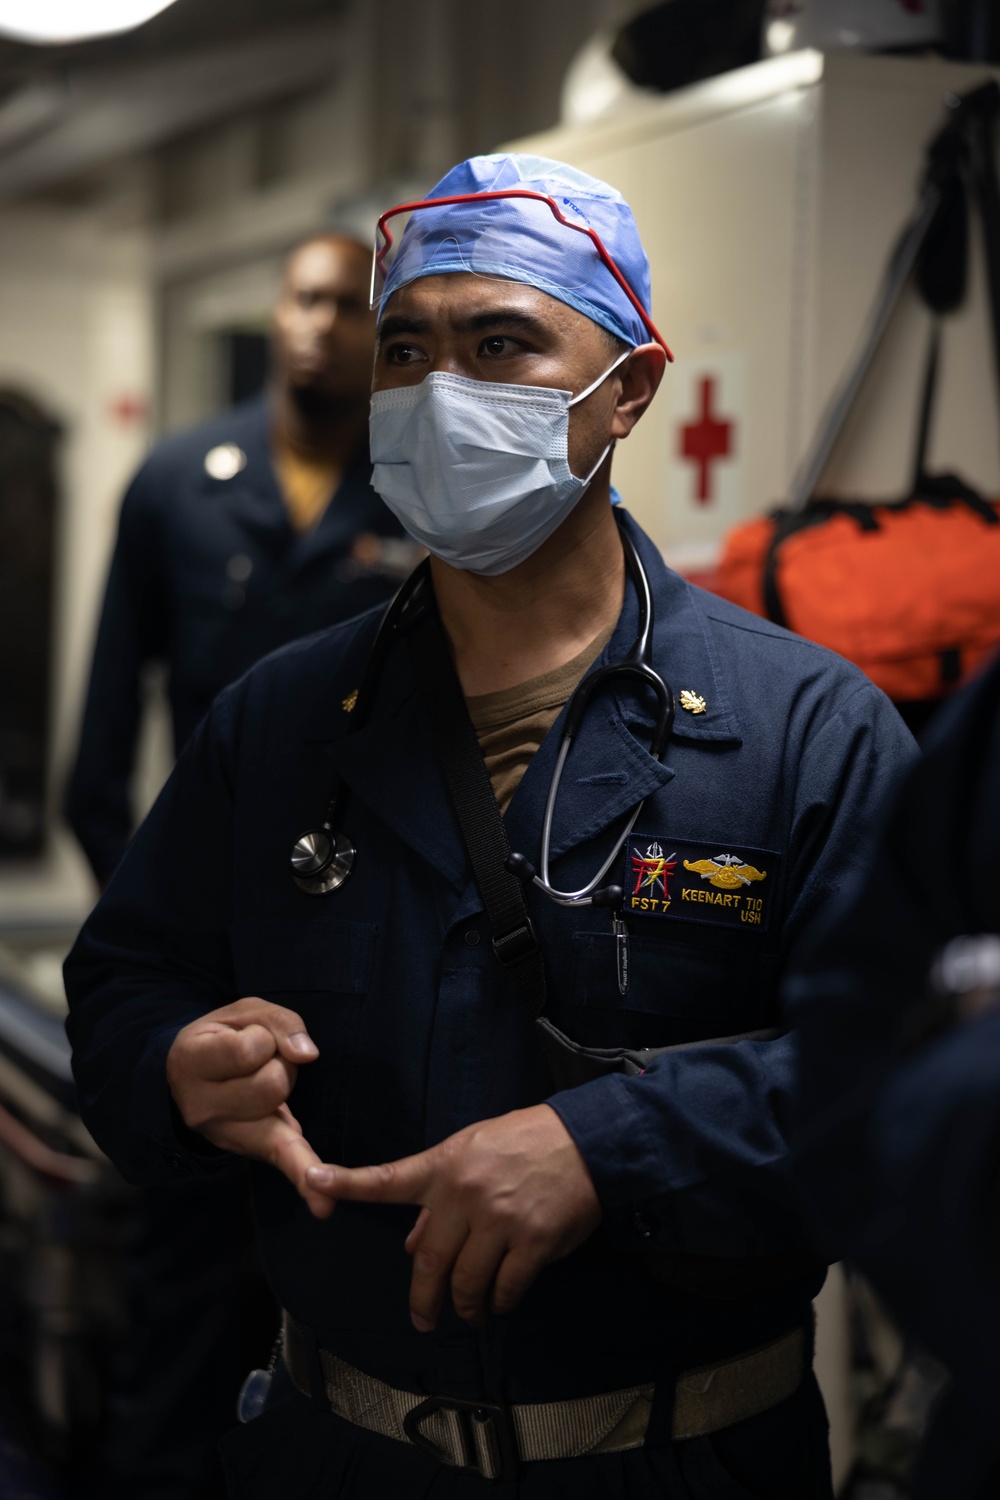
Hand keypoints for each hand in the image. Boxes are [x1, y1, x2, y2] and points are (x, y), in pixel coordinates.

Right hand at [166, 997, 330, 1217]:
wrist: (190, 1079)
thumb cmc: (223, 1039)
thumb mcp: (244, 1014)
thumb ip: (279, 1022)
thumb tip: (307, 1054)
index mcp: (191, 1061)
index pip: (246, 1050)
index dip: (261, 1039)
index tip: (247, 1039)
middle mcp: (202, 1107)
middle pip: (272, 1084)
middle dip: (278, 1064)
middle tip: (258, 1062)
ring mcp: (226, 1134)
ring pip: (283, 1105)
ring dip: (284, 1084)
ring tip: (259, 1080)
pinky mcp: (253, 1149)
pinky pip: (282, 1162)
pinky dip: (303, 1180)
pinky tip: (323, 1206)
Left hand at [305, 1104, 601, 1328]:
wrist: (586, 1142)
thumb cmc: (527, 1143)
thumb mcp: (475, 1151)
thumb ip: (441, 1196)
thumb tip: (414, 1244)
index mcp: (446, 1166)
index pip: (389, 1178)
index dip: (348, 1182)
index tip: (313, 1180)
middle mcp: (465, 1193)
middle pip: (429, 1261)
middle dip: (424, 1299)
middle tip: (423, 1320)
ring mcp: (500, 1219)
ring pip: (466, 1282)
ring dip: (466, 1306)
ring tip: (471, 1312)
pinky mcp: (533, 1241)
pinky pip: (505, 1288)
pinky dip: (501, 1302)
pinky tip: (501, 1301)